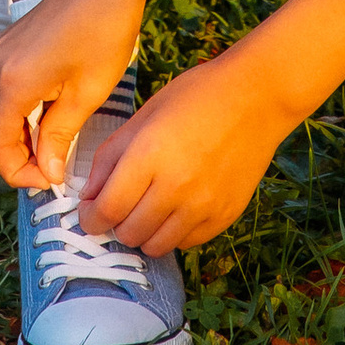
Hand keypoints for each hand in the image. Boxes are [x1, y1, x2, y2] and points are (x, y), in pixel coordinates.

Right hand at [0, 0, 144, 191]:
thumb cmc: (104, 32)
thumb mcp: (86, 94)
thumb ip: (60, 137)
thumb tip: (48, 173)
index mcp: (12, 82)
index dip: (19, 172)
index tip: (50, 179)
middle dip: (15, 157)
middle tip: (51, 169)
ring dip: (16, 134)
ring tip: (53, 146)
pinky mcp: (9, 44)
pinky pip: (0, 89)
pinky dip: (17, 111)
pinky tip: (48, 116)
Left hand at [77, 45, 299, 256]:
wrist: (256, 98)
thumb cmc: (194, 97)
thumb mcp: (144, 116)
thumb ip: (110, 157)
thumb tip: (89, 196)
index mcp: (149, 155)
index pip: (107, 210)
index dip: (90, 218)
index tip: (90, 212)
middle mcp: (176, 186)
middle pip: (128, 233)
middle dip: (116, 223)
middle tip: (121, 205)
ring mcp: (203, 205)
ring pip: (155, 246)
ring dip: (143, 232)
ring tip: (148, 207)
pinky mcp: (224, 216)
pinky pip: (185, 243)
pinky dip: (173, 231)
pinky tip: (176, 206)